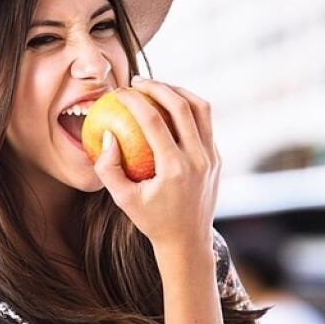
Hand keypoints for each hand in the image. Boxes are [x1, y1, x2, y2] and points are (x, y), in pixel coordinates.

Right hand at [92, 77, 220, 254]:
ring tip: (156, 87)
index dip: (134, 101)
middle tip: (138, 82)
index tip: (119, 93)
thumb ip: (108, 169)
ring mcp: (212, 157)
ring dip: (178, 91)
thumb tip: (107, 136)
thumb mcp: (123, 200)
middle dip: (157, 86)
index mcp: (175, 169)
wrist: (188, 241)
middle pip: (181, 106)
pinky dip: (188, 109)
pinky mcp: (217, 158)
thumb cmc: (151, 221)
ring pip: (201, 109)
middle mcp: (198, 159)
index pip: (153, 122)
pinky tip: (169, 107)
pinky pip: (205, 124)